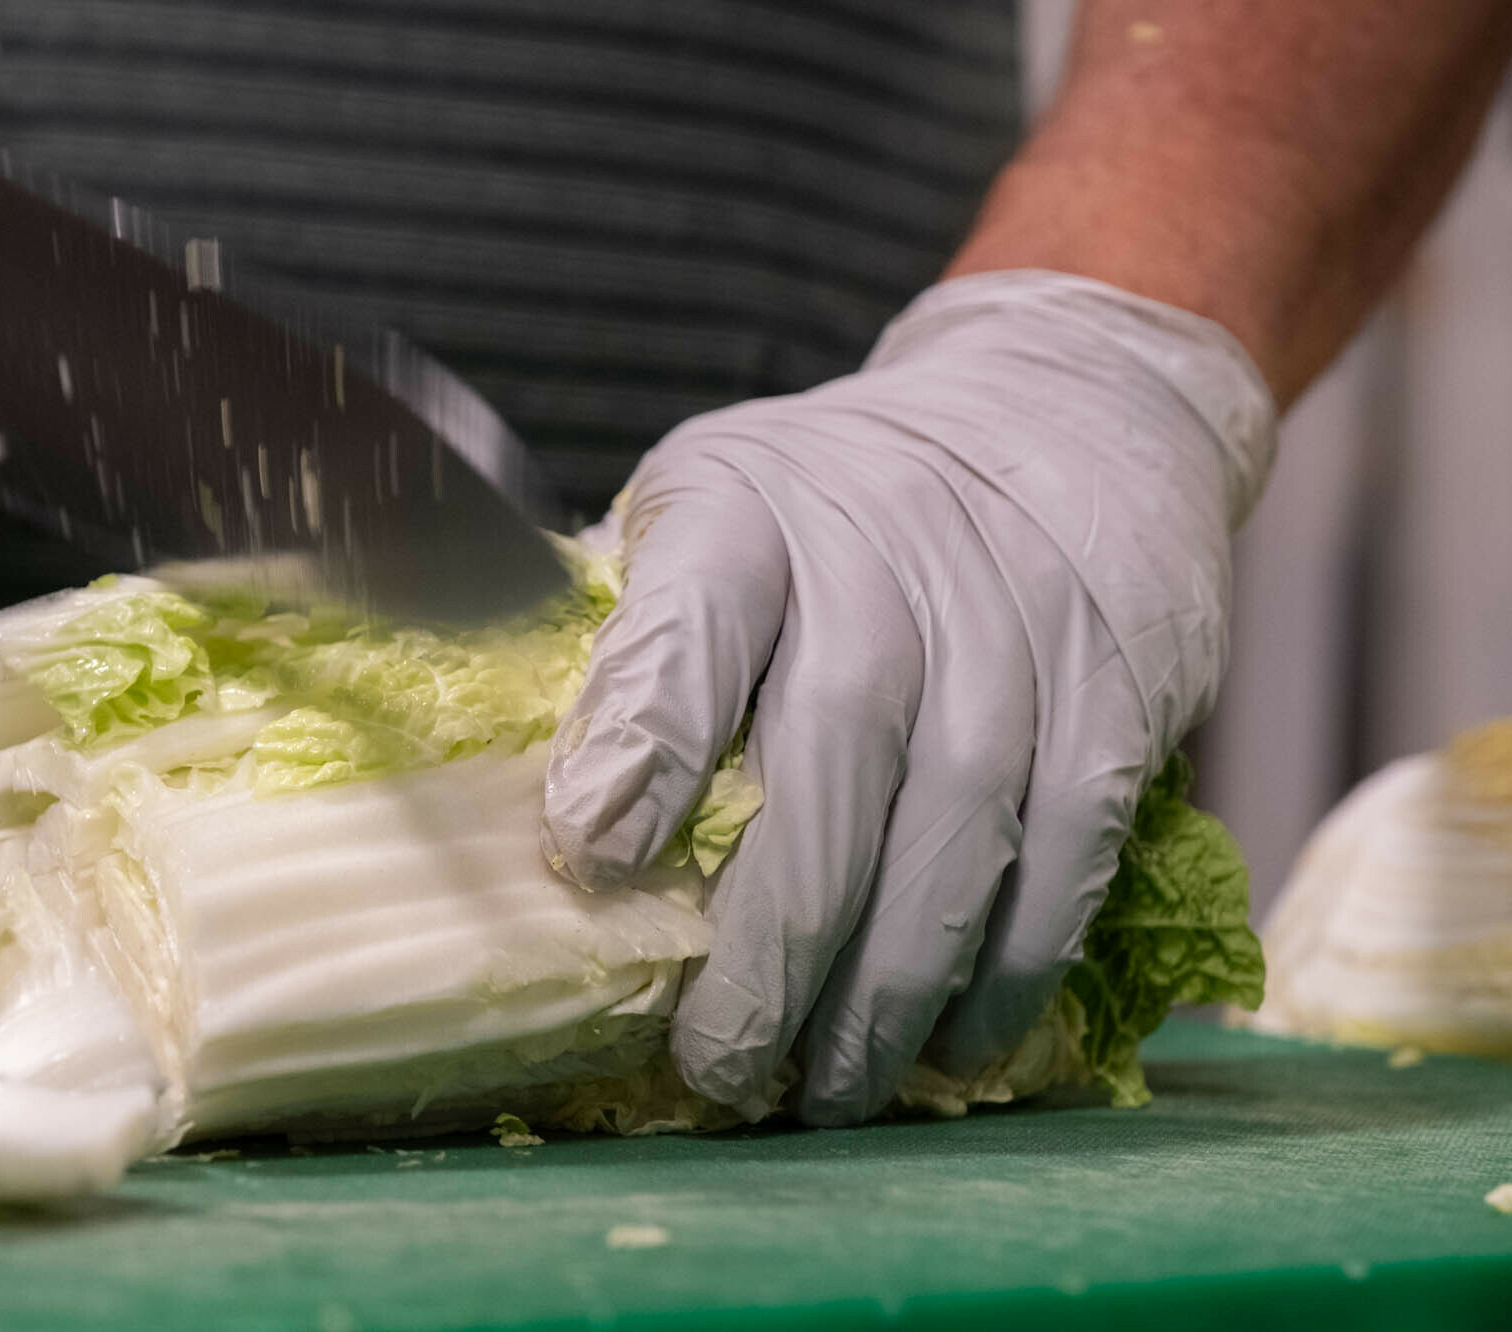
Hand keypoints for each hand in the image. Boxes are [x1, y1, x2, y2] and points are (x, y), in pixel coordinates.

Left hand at [542, 271, 1275, 1124]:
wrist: (1061, 403)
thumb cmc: (837, 497)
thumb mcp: (708, 505)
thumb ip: (632, 635)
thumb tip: (532, 816)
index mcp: (749, 511)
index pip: (693, 618)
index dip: (645, 738)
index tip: (591, 855)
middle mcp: (887, 559)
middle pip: (832, 756)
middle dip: (773, 939)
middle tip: (720, 1067)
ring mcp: (1018, 625)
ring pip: (960, 829)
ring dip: (890, 989)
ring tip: (825, 1091)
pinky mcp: (1119, 688)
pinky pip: (1069, 852)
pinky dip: (1012, 968)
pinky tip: (956, 1048)